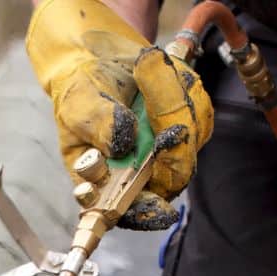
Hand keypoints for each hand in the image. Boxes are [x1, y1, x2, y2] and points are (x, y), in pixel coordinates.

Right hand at [26, 0, 212, 229]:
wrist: (99, 62)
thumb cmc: (81, 96)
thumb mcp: (78, 108)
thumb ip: (98, 126)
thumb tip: (122, 141)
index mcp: (107, 185)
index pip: (129, 211)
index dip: (145, 213)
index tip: (158, 208)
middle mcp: (142, 176)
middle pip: (173, 178)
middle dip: (172, 147)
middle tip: (160, 109)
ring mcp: (169, 153)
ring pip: (190, 138)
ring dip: (171, 100)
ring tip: (144, 69)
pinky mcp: (188, 126)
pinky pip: (198, 109)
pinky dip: (181, 86)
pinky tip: (156, 72)